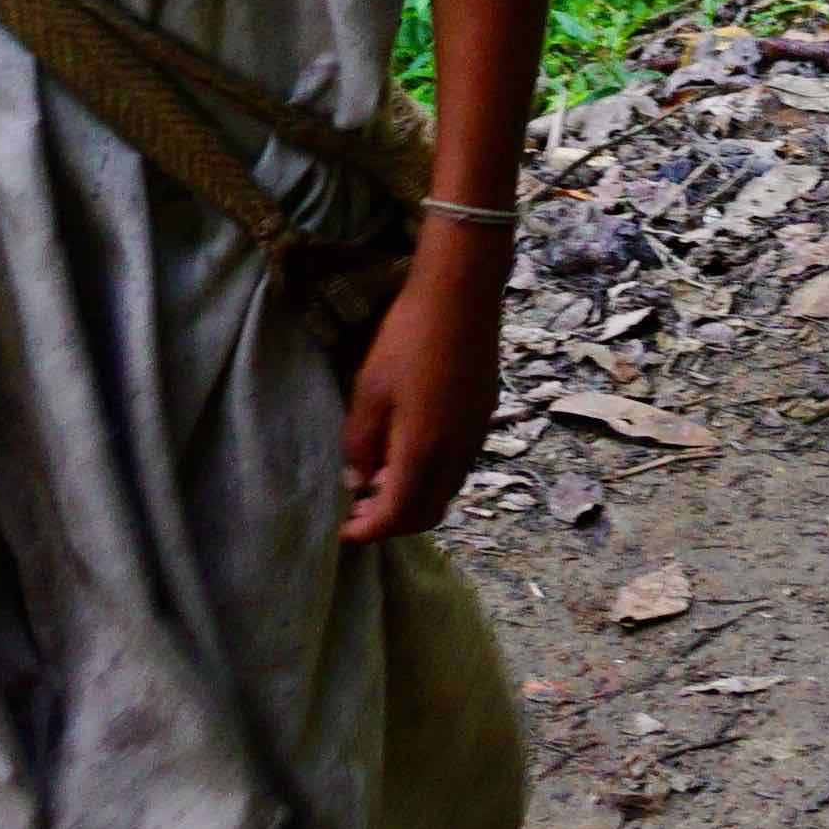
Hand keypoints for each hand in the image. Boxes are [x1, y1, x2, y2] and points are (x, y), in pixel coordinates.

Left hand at [339, 259, 504, 543]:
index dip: (369, 531)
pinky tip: (408, 451)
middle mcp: (456, 455)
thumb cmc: (407, 339)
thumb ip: (361, 443)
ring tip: (379, 480)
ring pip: (445, 491)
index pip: (398, 515)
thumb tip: (357, 481)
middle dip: (392, 523)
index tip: (345, 531)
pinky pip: (457, 467)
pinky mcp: (484, 418)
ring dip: (413, 499)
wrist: (461, 296)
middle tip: (359, 511)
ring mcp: (475, 437)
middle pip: (428, 513)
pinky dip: (431, 476)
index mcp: (423, 451)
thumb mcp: (368, 391)